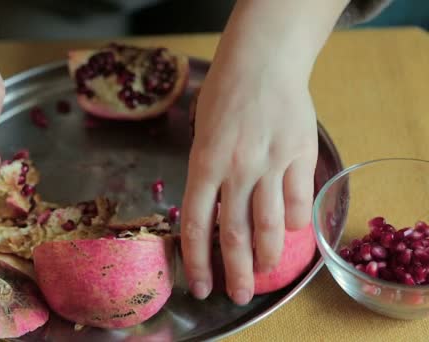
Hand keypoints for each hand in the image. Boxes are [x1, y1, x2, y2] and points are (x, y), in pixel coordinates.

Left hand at [180, 61, 317, 304]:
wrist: (262, 61)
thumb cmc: (224, 95)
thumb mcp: (200, 133)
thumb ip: (205, 173)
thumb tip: (209, 213)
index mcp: (203, 162)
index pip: (196, 224)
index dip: (197, 262)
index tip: (200, 286)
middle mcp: (236, 168)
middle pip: (233, 233)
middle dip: (235, 272)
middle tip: (237, 295)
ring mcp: (270, 162)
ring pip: (270, 224)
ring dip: (267, 255)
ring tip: (264, 273)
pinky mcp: (300, 154)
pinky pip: (300, 200)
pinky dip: (297, 223)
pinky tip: (293, 232)